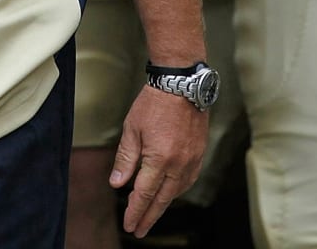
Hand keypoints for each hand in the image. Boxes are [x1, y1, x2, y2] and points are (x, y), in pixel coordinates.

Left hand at [110, 83, 206, 237]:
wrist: (181, 85)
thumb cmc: (154, 103)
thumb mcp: (132, 129)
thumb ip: (126, 159)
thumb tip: (117, 184)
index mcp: (159, 158)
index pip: (145, 194)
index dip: (136, 211)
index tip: (129, 225)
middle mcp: (178, 165)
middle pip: (162, 199)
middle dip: (149, 217)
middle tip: (139, 230)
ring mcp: (192, 161)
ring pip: (176, 192)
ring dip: (163, 205)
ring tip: (150, 213)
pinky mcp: (199, 156)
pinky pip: (188, 181)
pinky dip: (176, 191)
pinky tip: (168, 192)